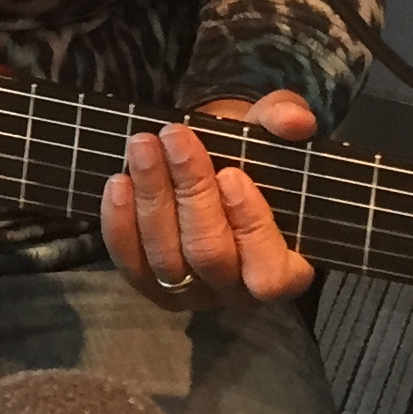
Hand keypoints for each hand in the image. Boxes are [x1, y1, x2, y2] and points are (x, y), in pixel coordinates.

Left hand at [102, 92, 317, 313]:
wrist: (205, 166)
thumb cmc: (247, 156)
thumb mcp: (266, 132)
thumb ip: (283, 120)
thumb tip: (294, 120)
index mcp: (285, 267)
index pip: (270, 271)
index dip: (251, 226)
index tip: (231, 174)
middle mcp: (237, 291)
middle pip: (210, 254)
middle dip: (191, 192)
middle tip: (175, 137)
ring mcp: (191, 293)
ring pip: (167, 258)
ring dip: (153, 197)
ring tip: (143, 145)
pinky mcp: (150, 285)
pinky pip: (131, 264)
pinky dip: (121, 224)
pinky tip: (118, 182)